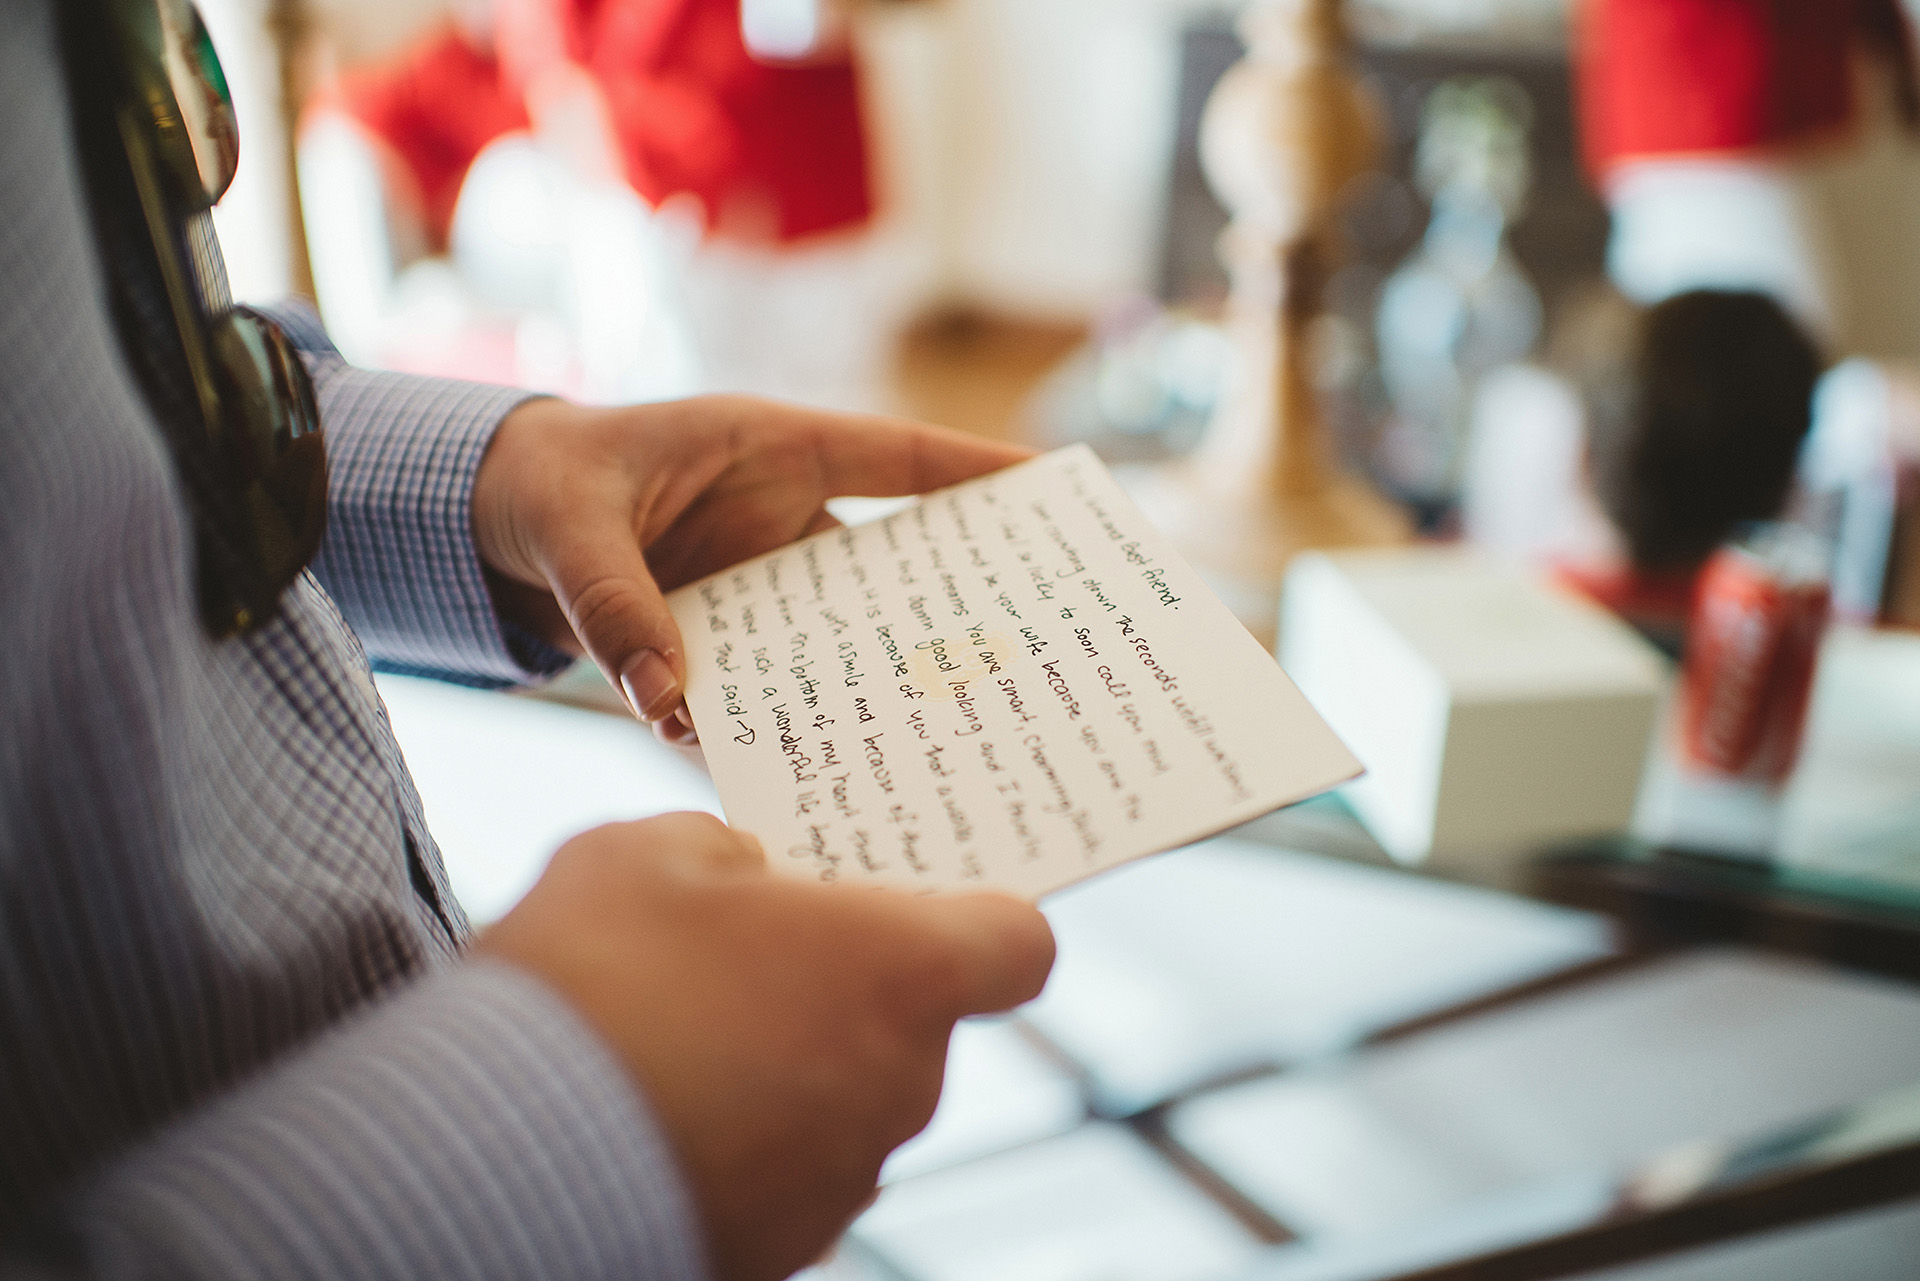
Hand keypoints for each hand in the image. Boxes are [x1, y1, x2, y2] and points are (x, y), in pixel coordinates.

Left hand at [471, 395, 1029, 741]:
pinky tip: (818, 775)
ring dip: (876, 683)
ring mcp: (757, 587)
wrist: (478, 527)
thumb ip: (613, 603)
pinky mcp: (723, 644)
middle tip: (1026, 650)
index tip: (1054, 488)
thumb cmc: (536, 481)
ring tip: (939, 736)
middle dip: (954, 606)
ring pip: (840, 640)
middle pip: (890, 565)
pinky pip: (774, 689)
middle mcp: (780, 521)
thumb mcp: (567, 522)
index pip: (893, 457)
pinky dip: (791, 727)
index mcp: (768, 448)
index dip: (975, 472)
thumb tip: (667, 700)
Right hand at [475, 814, 1054, 1280]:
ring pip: (849, 1096)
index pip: (1021, 946)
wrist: (494, 1152)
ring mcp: (847, 1177)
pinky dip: (748, 1137)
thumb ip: (726, 851)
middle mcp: (901, 1084)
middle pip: (916, 1022)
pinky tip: (660, 1107)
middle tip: (747, 953)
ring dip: (792, 1063)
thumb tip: (745, 875)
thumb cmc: (592, 976)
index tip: (921, 905)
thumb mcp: (648, 852)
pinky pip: (792, 1168)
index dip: (983, 921)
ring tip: (678, 1035)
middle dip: (846, 985)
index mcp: (901, 972)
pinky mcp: (786, 1245)